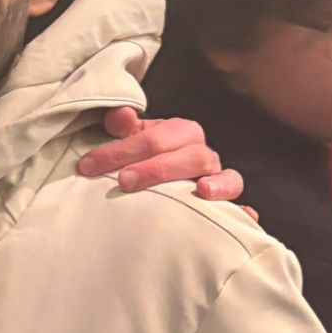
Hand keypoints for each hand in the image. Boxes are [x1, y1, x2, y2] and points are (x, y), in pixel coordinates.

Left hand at [79, 108, 246, 205]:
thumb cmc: (144, 158)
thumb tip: (120, 115)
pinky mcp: (226, 204)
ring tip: (201, 191)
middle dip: (156, 168)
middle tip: (124, 181)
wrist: (160, 178)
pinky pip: (241, 207)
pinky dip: (243, 212)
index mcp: (181, 132)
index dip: (119, 151)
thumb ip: (123, 127)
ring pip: (226, 177)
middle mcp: (203, 153)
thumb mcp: (132, 139)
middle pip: (189, 156)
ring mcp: (217, 178)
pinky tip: (243, 217)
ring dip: (216, 184)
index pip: (153, 138)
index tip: (88, 167)